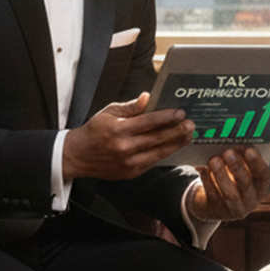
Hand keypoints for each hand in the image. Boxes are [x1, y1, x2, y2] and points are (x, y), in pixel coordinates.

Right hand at [62, 91, 194, 181]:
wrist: (78, 156)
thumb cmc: (95, 130)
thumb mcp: (108, 112)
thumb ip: (130, 107)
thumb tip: (148, 97)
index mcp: (117, 130)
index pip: (147, 122)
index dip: (166, 117)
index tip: (180, 112)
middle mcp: (123, 148)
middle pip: (156, 139)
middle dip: (176, 131)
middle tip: (191, 124)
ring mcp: (127, 163)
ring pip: (158, 153)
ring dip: (175, 144)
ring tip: (189, 136)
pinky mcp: (130, 173)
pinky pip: (152, 162)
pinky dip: (165, 154)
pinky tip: (174, 146)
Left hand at [187, 147, 269, 223]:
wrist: (214, 202)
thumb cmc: (229, 178)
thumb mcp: (237, 170)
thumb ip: (238, 158)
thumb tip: (229, 141)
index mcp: (260, 186)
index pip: (263, 175)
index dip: (257, 163)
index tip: (249, 150)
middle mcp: (251, 200)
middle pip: (245, 184)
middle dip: (237, 167)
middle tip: (228, 152)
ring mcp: (235, 209)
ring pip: (230, 193)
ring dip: (222, 175)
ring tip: (214, 160)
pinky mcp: (218, 211)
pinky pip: (213, 196)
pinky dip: (208, 181)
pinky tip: (203, 170)